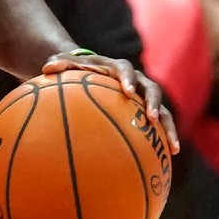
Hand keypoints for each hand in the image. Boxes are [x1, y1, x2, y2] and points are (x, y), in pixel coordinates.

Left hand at [42, 52, 180, 152]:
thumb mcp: (66, 65)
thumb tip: (46, 68)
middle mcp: (136, 81)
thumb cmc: (77, 70)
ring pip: (162, 109)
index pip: (125, 70)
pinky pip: (160, 124)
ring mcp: (144, 97)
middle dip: (152, 102)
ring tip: (172, 145)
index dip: (127, 79)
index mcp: (117, 67)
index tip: (126, 91)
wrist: (91, 72)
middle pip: (151, 88)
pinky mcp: (147, 111)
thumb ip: (58, 64)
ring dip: (168, 125)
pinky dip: (167, 136)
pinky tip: (172, 154)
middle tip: (151, 117)